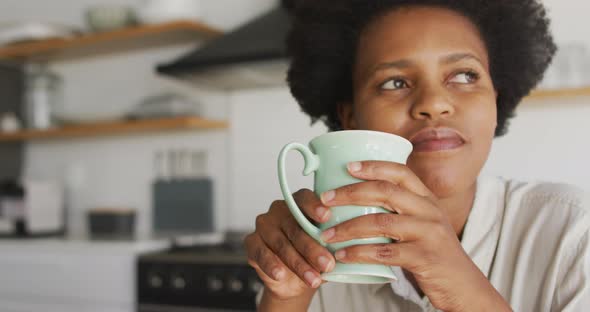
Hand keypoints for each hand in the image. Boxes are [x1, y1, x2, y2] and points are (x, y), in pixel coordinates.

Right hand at [244, 189, 335, 302]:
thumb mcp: (327, 248)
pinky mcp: (252, 242)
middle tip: (328, 264)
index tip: (327, 216)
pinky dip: (272, 265)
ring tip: (313, 279)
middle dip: (313, 248)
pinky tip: (281, 274)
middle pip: (296, 227)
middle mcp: (280, 210)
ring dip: (298, 263)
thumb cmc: (313, 257)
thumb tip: (347, 248)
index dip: (315, 206)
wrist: (294, 281)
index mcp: (300, 203)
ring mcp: (264, 225)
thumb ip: (332, 242)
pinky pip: (261, 253)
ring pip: (281, 244)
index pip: (305, 198)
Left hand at [317, 161, 510, 311]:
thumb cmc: (434, 254)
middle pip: (385, 192)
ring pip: (381, 222)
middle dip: (350, 193)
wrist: (464, 286)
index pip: (400, 172)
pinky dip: (359, 253)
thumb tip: (358, 199)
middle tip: (325, 199)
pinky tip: (343, 256)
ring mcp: (428, 233)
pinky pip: (384, 252)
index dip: (373, 166)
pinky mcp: (424, 257)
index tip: (348, 167)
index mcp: (427, 199)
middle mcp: (429, 211)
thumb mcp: (423, 224)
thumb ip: (399, 211)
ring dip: (348, 227)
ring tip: (327, 234)